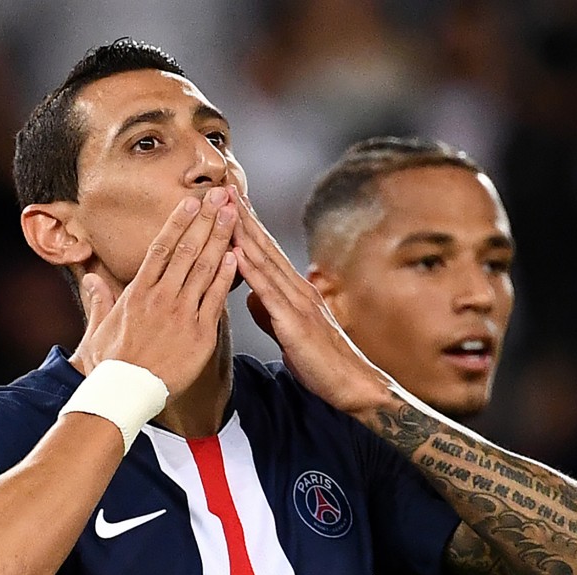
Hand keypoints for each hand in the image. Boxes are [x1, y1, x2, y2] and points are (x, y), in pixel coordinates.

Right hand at [71, 188, 238, 396]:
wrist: (124, 393)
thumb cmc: (110, 364)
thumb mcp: (98, 328)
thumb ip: (99, 299)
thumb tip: (91, 278)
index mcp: (137, 292)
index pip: (161, 248)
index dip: (178, 222)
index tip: (191, 202)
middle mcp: (161, 297)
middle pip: (187, 250)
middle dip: (205, 220)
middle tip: (220, 195)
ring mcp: (181, 314)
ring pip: (204, 269)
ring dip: (220, 239)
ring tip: (232, 215)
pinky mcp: (199, 334)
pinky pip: (215, 300)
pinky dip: (226, 277)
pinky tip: (237, 256)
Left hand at [229, 187, 385, 413]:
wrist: (352, 385)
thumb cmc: (322, 363)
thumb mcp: (289, 331)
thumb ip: (270, 312)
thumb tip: (250, 296)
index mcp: (295, 291)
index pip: (266, 252)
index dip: (247, 226)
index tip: (229, 202)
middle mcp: (297, 289)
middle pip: (264, 246)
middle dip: (242, 217)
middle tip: (223, 188)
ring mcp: (297, 303)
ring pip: (265, 261)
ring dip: (243, 233)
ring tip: (226, 207)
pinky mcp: (295, 322)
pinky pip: (268, 293)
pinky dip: (251, 270)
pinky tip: (236, 252)